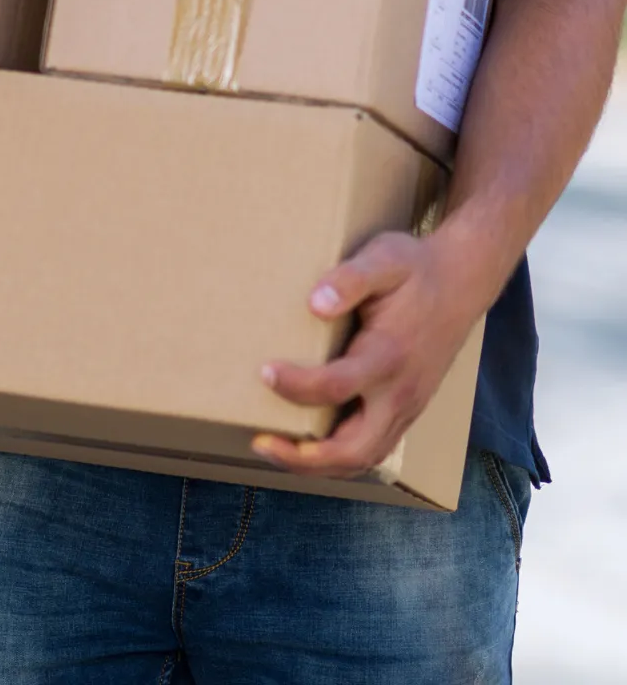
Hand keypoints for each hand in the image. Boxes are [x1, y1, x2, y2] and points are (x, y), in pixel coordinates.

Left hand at [252, 226, 479, 475]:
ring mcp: (407, 407)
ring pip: (365, 458)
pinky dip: (341, 457)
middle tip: (261, 443)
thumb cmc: (415, 268)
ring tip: (278, 450)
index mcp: (389, 355)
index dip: (295, 386)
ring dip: (320, 465)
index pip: (336, 386)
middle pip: (353, 450)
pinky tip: (313, 446)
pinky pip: (375, 449)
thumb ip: (351, 278)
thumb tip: (316, 304)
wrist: (461, 282)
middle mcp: (400, 392)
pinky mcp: (408, 410)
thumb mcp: (384, 258)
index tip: (264, 372)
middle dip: (305, 457)